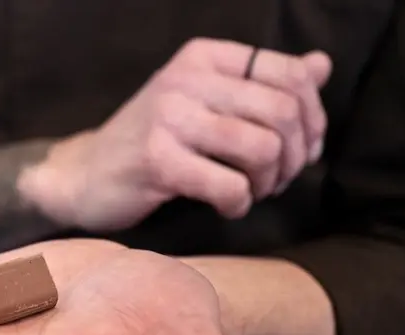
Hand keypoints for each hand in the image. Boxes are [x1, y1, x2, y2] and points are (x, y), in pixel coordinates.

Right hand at [22, 38, 331, 230]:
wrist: (82, 174)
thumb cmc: (150, 141)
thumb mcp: (204, 101)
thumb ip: (261, 84)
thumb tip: (321, 65)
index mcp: (203, 56)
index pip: (290, 73)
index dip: (312, 117)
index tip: (303, 148)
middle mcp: (186, 78)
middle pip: (282, 113)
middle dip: (294, 156)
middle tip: (278, 179)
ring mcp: (169, 118)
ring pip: (262, 149)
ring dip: (269, 182)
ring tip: (252, 192)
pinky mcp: (158, 160)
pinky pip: (230, 186)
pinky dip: (239, 205)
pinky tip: (227, 207)